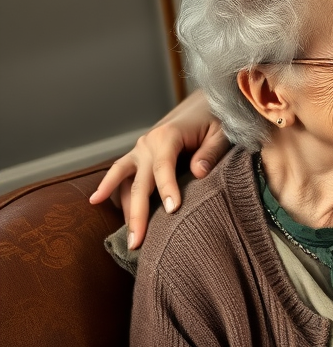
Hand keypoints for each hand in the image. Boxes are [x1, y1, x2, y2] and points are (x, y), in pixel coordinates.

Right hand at [89, 90, 226, 248]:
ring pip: (124, 181)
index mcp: (168, 136)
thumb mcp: (220, 132)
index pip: (164, 167)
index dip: (167, 189)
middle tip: (138, 242)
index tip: (172, 211)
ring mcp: (140, 150)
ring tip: (126, 238)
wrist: (202, 104)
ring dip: (123, 209)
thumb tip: (199, 173)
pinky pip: (121, 174)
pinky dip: (111, 189)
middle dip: (137, 214)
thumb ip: (210, 152)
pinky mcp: (139, 156)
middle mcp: (148, 143)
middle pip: (139, 183)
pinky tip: (98, 202)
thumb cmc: (215, 118)